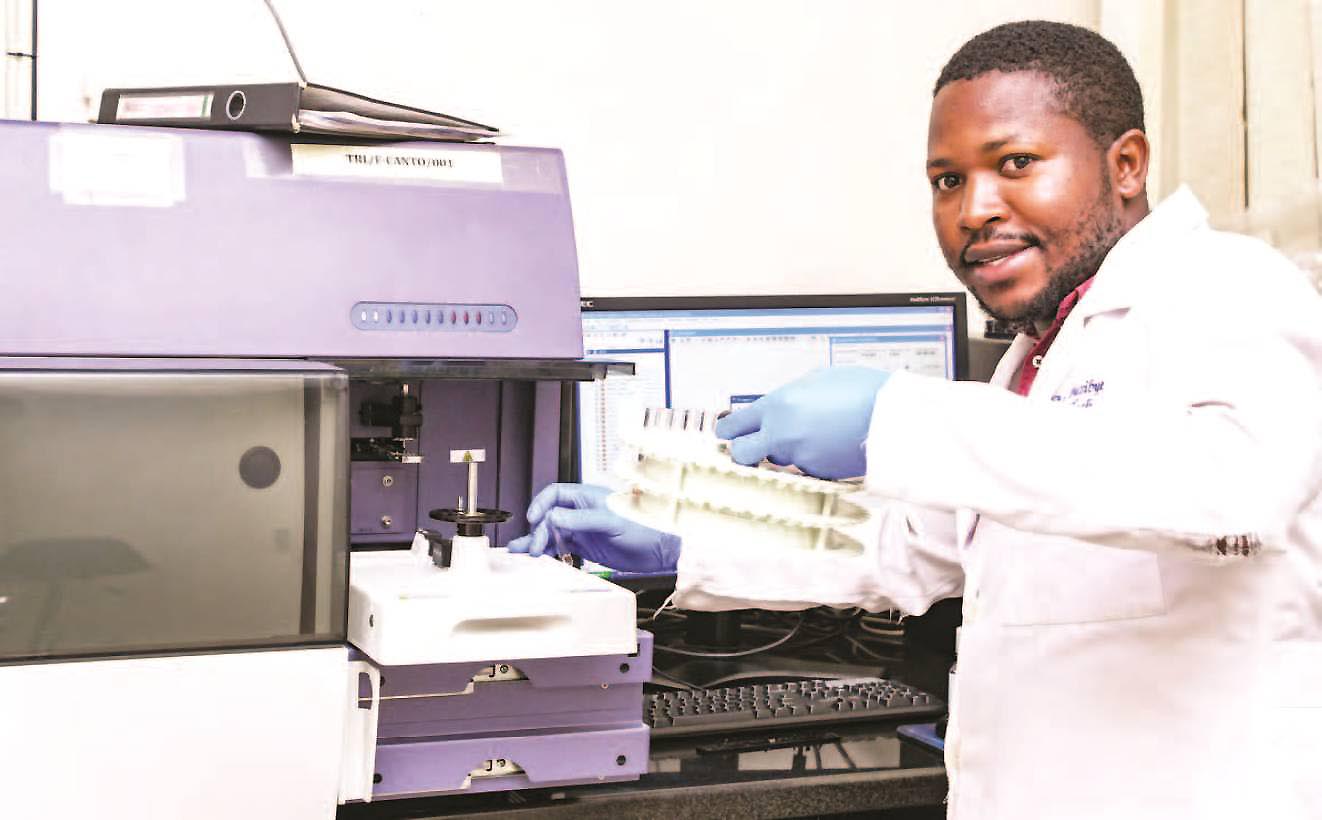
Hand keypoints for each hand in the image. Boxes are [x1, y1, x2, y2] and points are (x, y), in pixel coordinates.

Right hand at [505, 483, 681, 572]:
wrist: (658, 549)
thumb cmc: (643, 527)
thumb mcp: (609, 521)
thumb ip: (580, 520)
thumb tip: (553, 518)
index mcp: (586, 497)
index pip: (554, 495)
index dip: (540, 505)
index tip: (533, 519)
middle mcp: (581, 512)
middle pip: (549, 517)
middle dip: (538, 531)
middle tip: (533, 547)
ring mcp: (583, 529)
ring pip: (553, 533)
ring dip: (538, 542)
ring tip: (521, 552)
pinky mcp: (586, 546)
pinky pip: (562, 547)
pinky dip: (550, 552)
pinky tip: (540, 558)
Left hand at [714, 366, 890, 478]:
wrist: (894, 419)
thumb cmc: (861, 391)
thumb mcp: (818, 380)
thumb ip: (790, 396)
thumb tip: (778, 405)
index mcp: (777, 406)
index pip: (732, 426)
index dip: (727, 431)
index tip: (726, 433)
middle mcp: (781, 435)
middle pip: (741, 455)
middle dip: (743, 451)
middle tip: (751, 446)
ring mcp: (799, 458)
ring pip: (777, 460)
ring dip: (785, 452)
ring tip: (812, 435)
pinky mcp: (818, 475)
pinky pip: (804, 468)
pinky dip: (811, 459)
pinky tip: (830, 445)